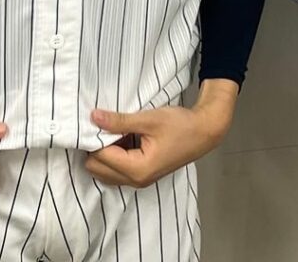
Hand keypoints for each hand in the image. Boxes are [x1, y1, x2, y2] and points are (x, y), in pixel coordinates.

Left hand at [86, 79, 238, 187]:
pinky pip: (116, 171)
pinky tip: (122, 137)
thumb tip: (93, 117)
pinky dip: (114, 156)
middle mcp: (135, 181)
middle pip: (98, 169)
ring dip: (104, 152)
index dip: (95, 138)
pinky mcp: (142, 175)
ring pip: (105, 172)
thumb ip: (119, 121)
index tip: (96, 120)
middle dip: (96, 148)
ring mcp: (139, 181)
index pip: (100, 157)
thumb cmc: (179, 125)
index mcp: (137, 169)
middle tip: (104, 125)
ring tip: (113, 130)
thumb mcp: (149, 119)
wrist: (204, 132)